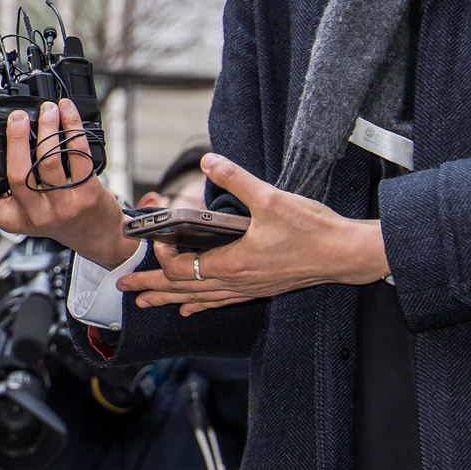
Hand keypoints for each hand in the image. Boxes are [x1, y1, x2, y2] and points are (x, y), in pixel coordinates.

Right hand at [0, 99, 135, 267]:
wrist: (98, 237)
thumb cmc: (61, 220)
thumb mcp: (24, 214)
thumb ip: (4, 192)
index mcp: (10, 218)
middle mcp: (33, 213)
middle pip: (16, 174)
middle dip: (14, 140)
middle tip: (14, 117)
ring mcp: (61, 204)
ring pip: (48, 161)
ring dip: (47, 129)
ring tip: (45, 110)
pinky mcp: (85, 192)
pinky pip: (77, 155)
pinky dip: (72, 129)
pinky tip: (66, 114)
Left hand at [118, 153, 388, 314]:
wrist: (346, 255)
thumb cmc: (314, 231)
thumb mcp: (271, 198)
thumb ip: (236, 179)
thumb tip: (209, 161)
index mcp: (234, 264)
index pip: (182, 268)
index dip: (162, 256)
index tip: (156, 238)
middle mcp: (236, 282)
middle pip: (182, 289)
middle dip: (150, 288)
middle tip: (124, 287)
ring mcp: (247, 289)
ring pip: (199, 299)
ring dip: (169, 300)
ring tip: (145, 303)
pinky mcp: (259, 289)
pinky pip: (220, 302)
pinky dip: (200, 304)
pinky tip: (190, 309)